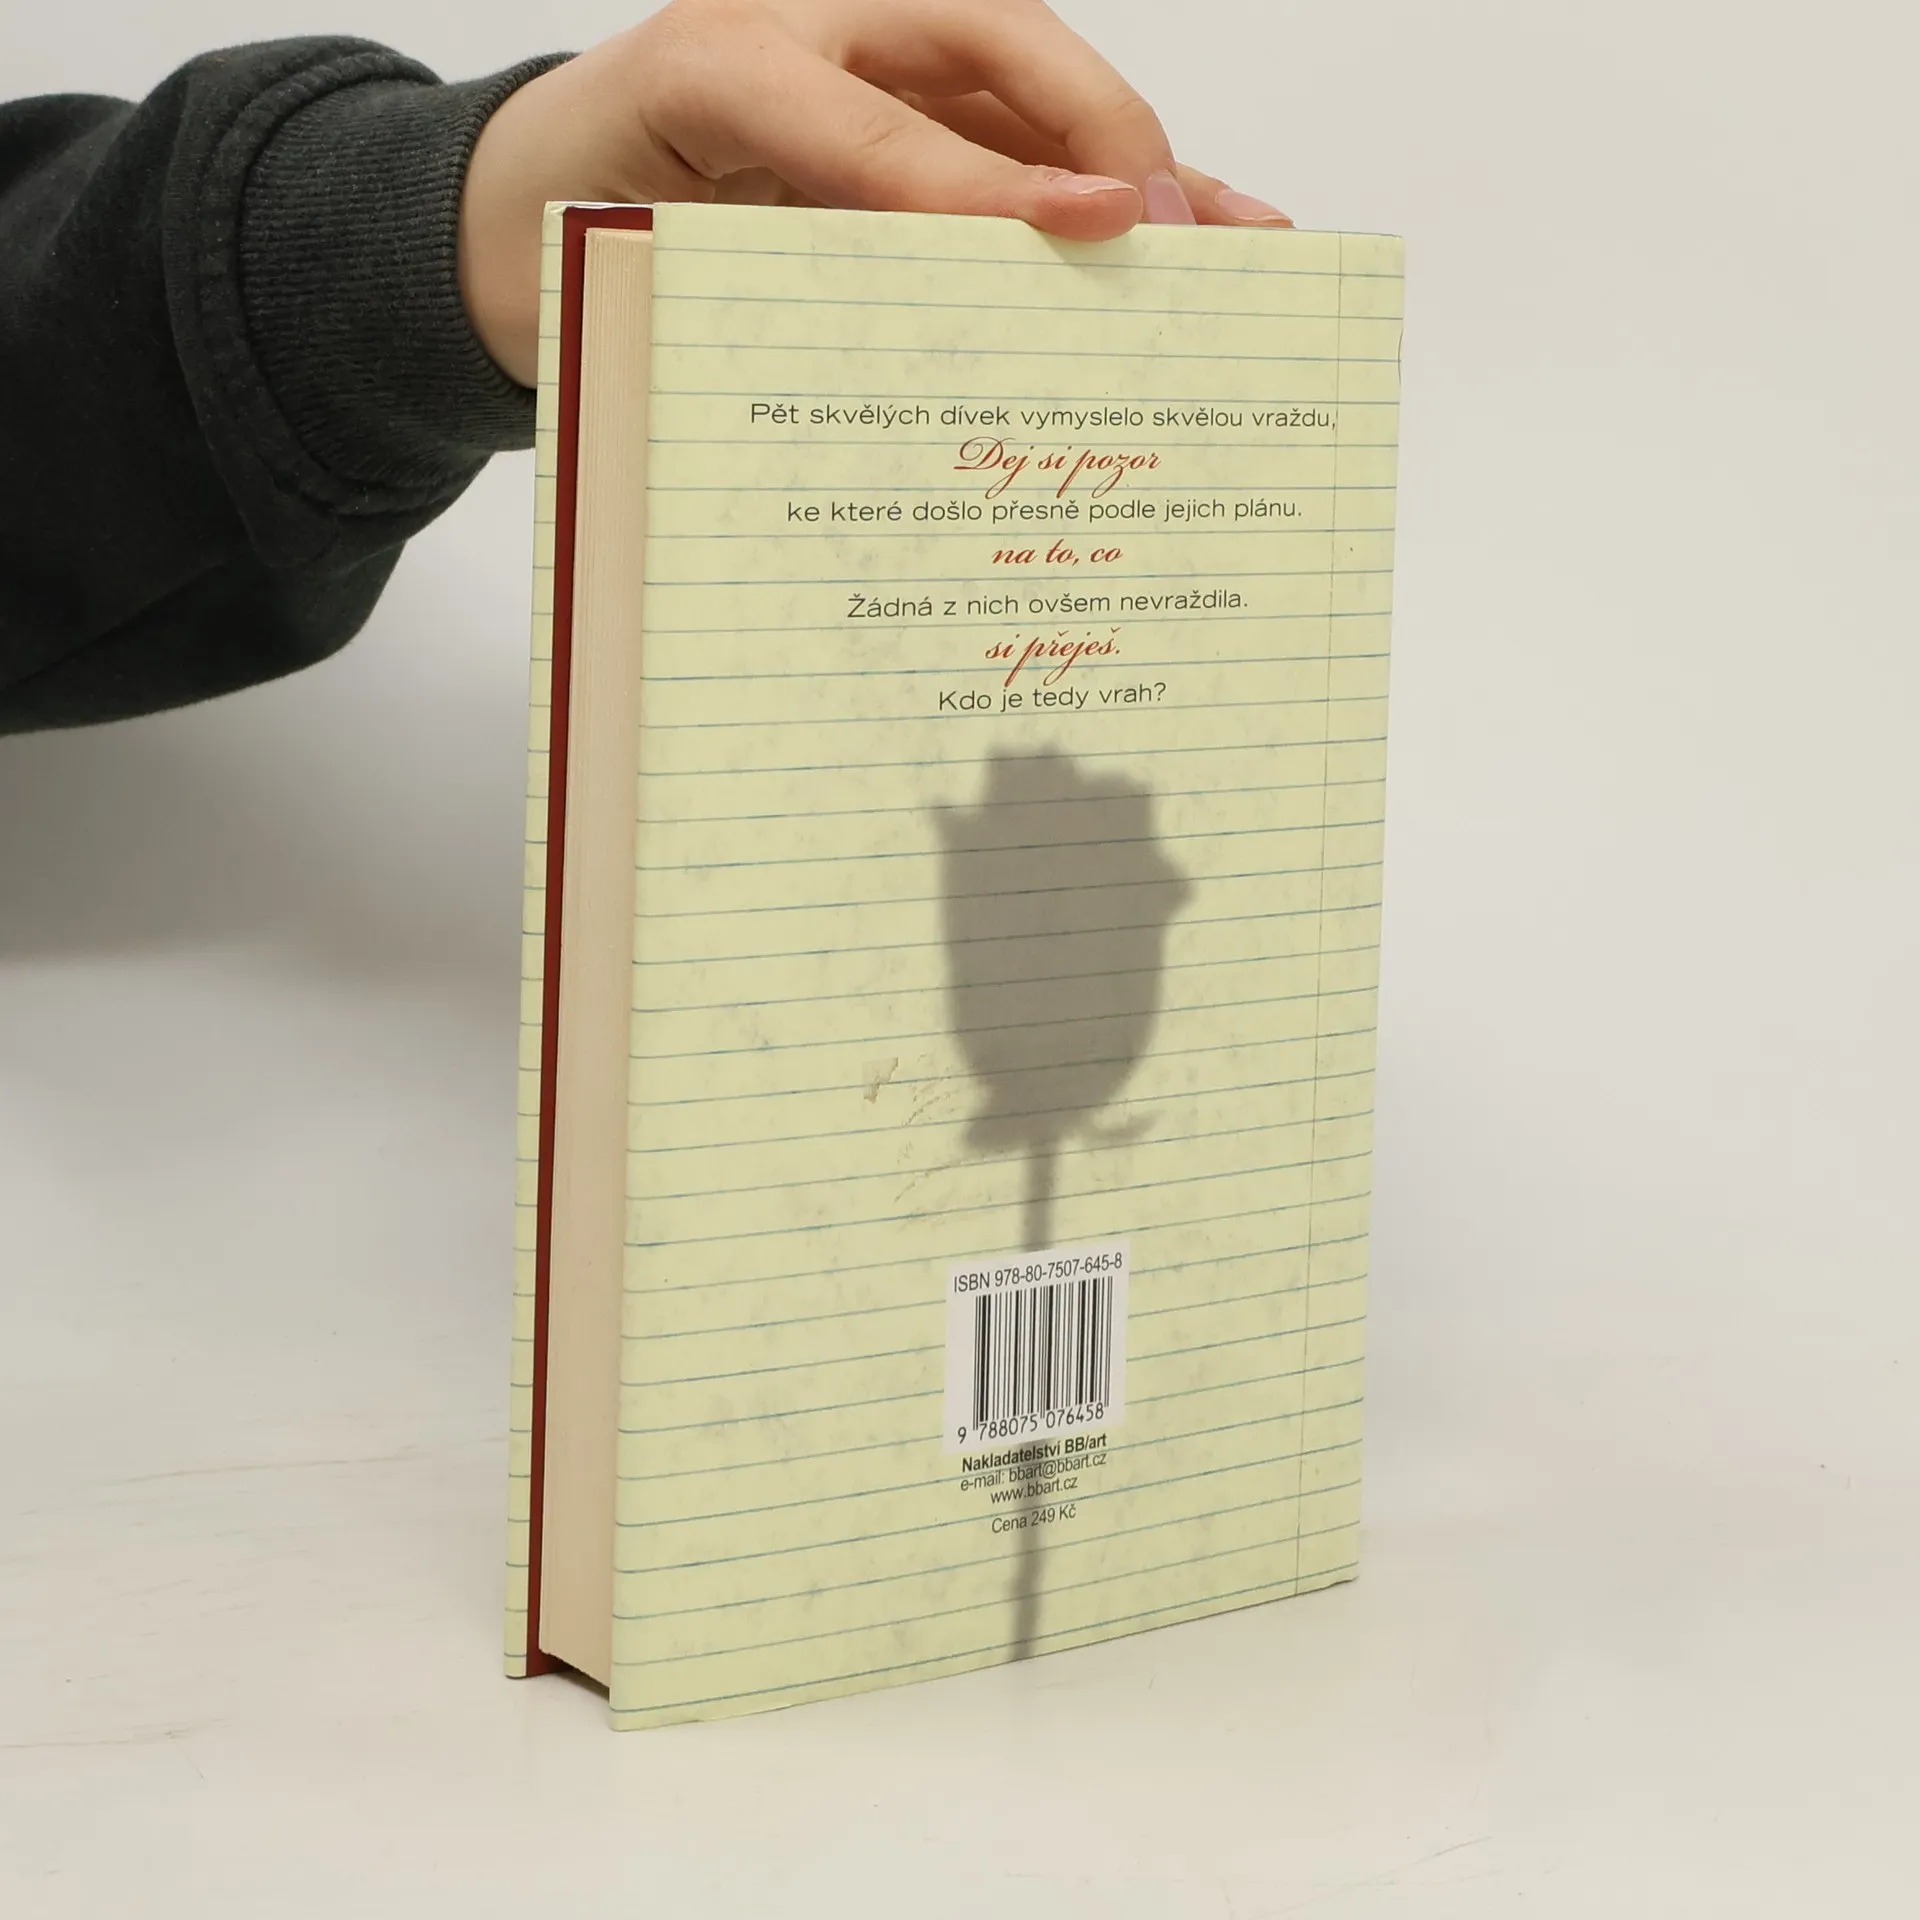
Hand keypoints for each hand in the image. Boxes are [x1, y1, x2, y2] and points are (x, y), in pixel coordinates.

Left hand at [459, 0, 1292, 383]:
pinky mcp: (918, 108)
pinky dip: (1110, 188)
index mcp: (738, 57)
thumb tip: (927, 326)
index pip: (884, 123)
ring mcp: (883, 62)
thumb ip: (765, 275)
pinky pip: (1027, 141)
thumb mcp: (650, 259)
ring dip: (1147, 172)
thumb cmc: (591, 219)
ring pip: (1039, 104)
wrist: (541, 202)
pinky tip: (1200, 223)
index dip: (995, 181)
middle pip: (1004, 65)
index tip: (1100, 227)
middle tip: (1178, 242)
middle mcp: (828, 33)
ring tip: (1248, 238)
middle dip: (1109, 149)